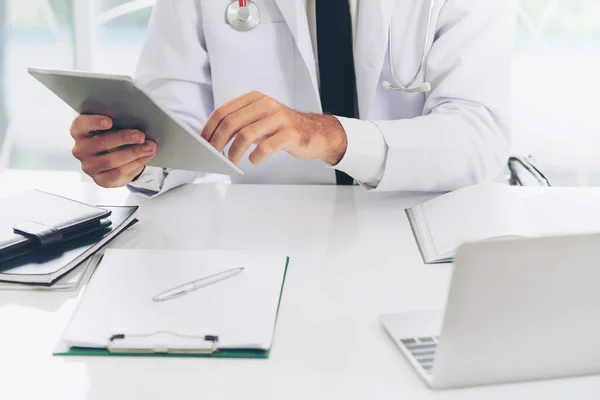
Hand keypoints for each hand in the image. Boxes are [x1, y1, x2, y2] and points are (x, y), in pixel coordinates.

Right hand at [70, 115, 156, 187]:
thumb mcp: (114, 127)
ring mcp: (89, 166)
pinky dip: (135, 163)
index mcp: (79, 131)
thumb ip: (119, 123)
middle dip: (124, 138)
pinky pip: (118, 172)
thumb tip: (137, 124)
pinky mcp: (100, 179)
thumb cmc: (114, 137)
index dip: (94, 122)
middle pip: (101, 143)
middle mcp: (80, 149)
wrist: (115, 160)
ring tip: (149, 146)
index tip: (109, 121)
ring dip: (134, 153)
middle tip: (141, 135)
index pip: (82, 124)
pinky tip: (145, 156)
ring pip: (112, 160)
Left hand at [200, 91, 346, 165]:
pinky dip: (256, 157)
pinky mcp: (290, 133)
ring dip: (233, 152)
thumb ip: (239, 124)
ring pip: (246, 135)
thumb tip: (212, 139)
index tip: (201, 143)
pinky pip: (267, 147)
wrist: (314, 133)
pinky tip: (253, 161)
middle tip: (212, 156)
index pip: (223, 111)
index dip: (209, 128)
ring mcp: (279, 118)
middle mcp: (266, 104)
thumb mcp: (259, 120)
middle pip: (231, 123)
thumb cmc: (281, 129)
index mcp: (254, 99)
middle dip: (217, 142)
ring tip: (231, 162)